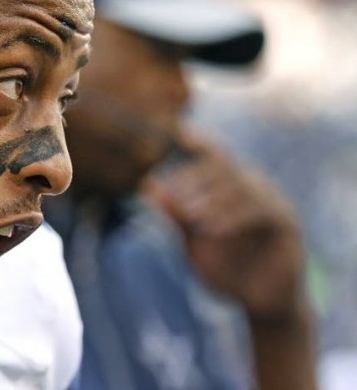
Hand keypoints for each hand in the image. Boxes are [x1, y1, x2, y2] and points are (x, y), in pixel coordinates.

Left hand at [142, 129, 305, 322]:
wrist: (257, 303)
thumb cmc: (224, 269)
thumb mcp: (192, 242)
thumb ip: (174, 214)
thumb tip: (147, 184)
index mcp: (230, 186)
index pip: (215, 157)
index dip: (200, 142)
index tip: (179, 131)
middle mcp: (253, 186)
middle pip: (224, 168)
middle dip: (196, 179)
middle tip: (173, 196)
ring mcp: (273, 201)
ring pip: (241, 188)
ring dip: (212, 200)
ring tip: (189, 216)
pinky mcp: (287, 223)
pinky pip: (259, 211)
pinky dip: (232, 217)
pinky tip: (211, 228)